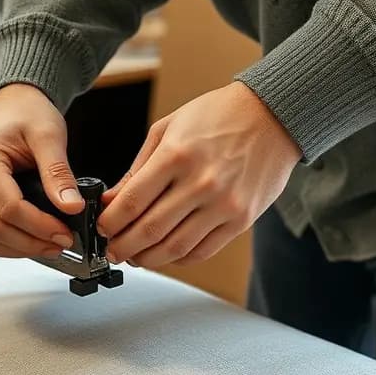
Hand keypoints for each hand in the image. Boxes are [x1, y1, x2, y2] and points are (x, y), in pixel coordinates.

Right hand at [0, 84, 84, 257]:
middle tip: (63, 242)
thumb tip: (72, 207)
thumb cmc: (28, 113)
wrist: (12, 104)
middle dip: (32, 242)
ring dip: (20, 248)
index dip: (40, 226)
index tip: (66, 232)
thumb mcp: (49, 136)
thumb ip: (58, 173)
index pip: (9, 207)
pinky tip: (34, 239)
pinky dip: (10, 243)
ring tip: (51, 244)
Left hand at [98, 82, 300, 267]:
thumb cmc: (218, 116)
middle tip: (113, 250)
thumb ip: (138, 169)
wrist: (273, 116)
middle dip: (123, 247)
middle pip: (150, 231)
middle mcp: (201, 183)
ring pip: (175, 247)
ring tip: (136, 256)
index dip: (110, 223)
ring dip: (149, 258)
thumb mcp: (168, 129)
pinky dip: (179, 258)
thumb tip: (111, 201)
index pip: (132, 202)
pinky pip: (203, 251)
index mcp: (176, 155)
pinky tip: (167, 253)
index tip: (102, 228)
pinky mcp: (241, 219)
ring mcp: (224, 204)